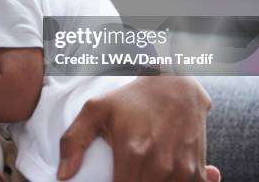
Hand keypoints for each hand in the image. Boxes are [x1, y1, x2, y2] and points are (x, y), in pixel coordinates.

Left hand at [57, 76, 220, 181]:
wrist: (176, 87)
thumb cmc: (131, 99)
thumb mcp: (95, 110)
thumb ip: (73, 141)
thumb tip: (63, 175)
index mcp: (132, 153)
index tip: (108, 180)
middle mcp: (160, 165)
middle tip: (121, 175)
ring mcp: (182, 169)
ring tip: (139, 174)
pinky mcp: (195, 171)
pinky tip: (163, 177)